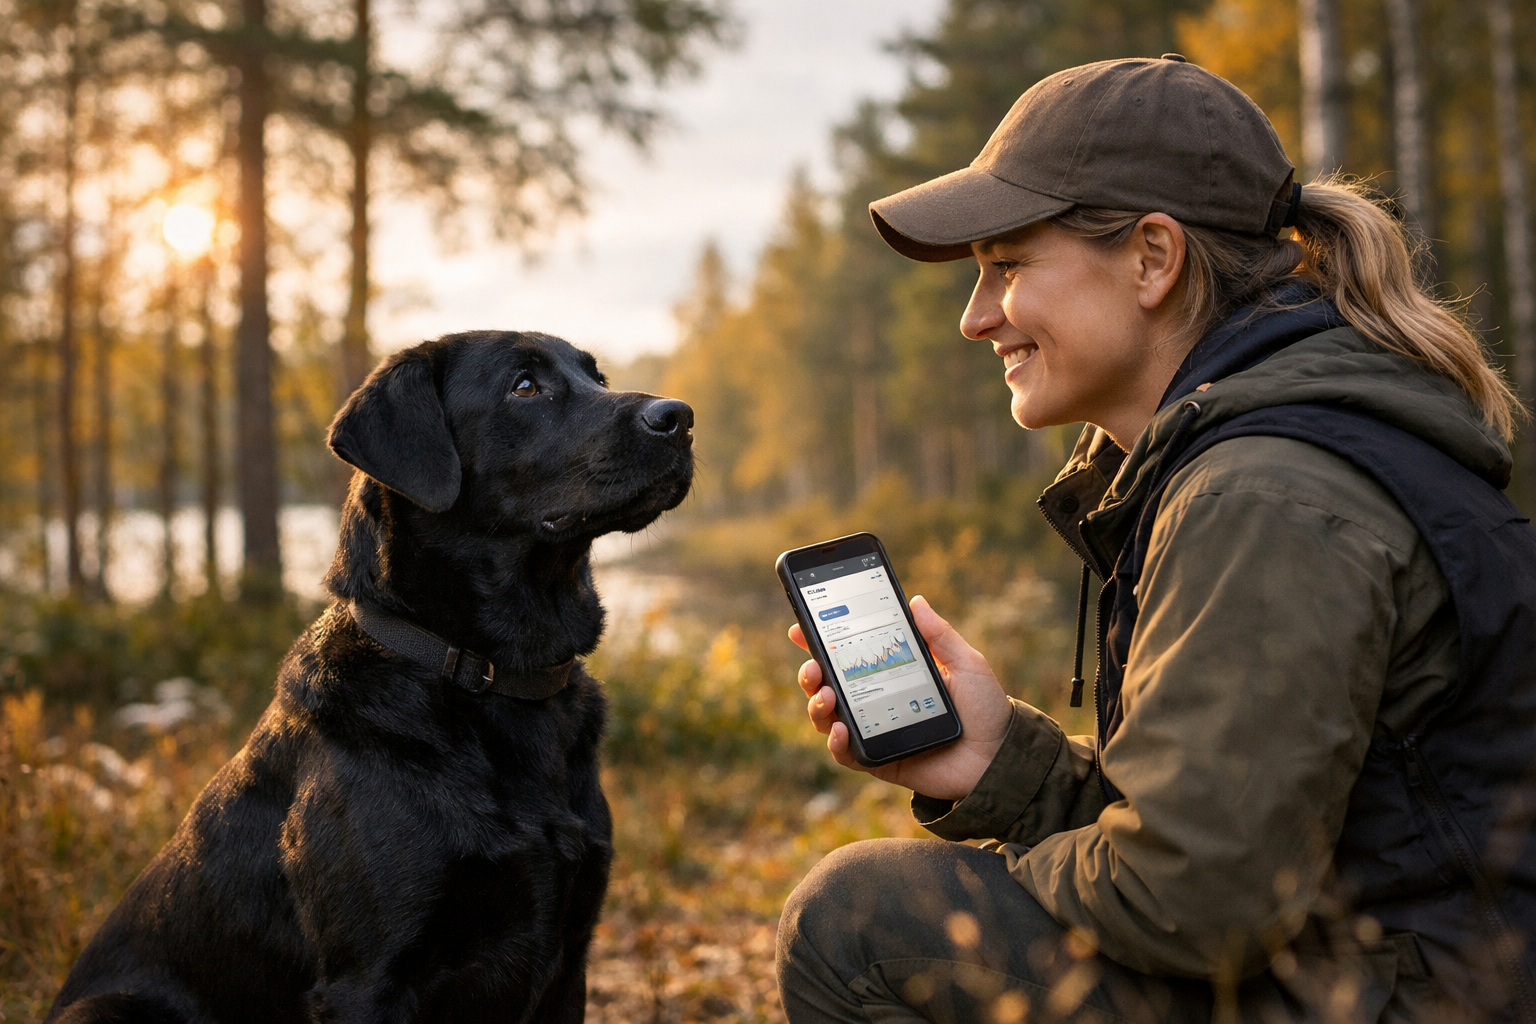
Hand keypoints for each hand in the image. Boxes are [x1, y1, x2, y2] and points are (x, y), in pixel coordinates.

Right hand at [790, 595, 1014, 801]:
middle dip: (810, 673)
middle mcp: (875, 700)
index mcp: (890, 672)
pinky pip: (845, 753)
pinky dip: (835, 742)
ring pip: (827, 717)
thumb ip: (940, 636)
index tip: (800, 628)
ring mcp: (873, 730)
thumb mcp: (966, 664)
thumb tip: (916, 601)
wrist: (999, 757)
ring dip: (817, 704)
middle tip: (814, 666)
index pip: (848, 654)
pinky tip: (840, 729)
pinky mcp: (877, 760)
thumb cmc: (985, 708)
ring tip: (827, 696)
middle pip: (827, 684)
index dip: (819, 641)